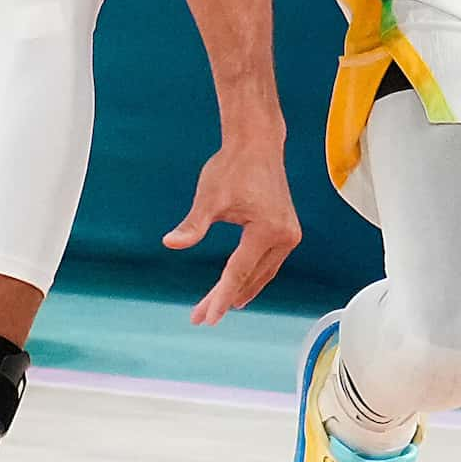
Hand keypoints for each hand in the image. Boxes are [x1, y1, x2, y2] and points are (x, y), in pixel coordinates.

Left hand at [167, 143, 303, 323]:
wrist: (257, 144)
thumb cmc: (233, 167)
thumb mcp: (209, 197)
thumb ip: (193, 225)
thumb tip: (171, 242)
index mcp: (267, 230)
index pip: (238, 272)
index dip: (220, 296)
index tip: (206, 316)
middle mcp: (284, 236)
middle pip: (250, 278)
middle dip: (225, 298)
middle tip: (201, 316)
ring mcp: (289, 235)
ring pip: (262, 274)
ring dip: (240, 290)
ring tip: (217, 307)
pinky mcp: (288, 231)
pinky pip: (269, 263)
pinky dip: (253, 277)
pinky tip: (240, 286)